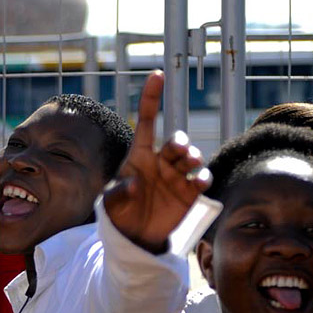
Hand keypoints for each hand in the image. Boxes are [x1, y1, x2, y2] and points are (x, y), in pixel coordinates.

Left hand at [103, 71, 211, 253]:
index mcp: (140, 155)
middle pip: (176, 142)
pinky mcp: (189, 193)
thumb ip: (119, 193)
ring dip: (193, 156)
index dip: (152, 97)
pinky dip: (202, 178)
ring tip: (190, 163)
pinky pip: (200, 180)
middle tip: (179, 149)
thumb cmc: (119, 214)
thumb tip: (135, 184)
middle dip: (180, 142)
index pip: (148, 120)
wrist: (134, 237)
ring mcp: (177, 176)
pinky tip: (199, 181)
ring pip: (191, 157)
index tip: (157, 75)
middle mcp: (161, 161)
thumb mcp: (110, 203)